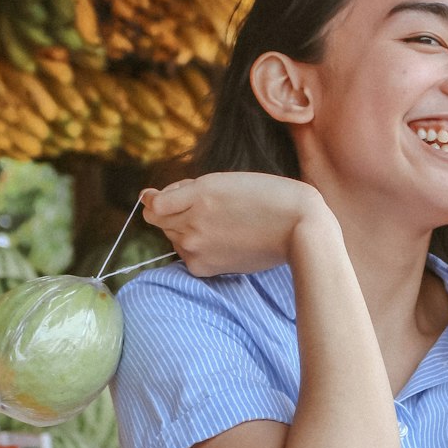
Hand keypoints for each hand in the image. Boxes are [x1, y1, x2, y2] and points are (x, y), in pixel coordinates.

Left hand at [140, 172, 334, 276]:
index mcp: (199, 192)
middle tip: (214, 210)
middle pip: (160, 221)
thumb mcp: (224, 181)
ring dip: (187, 230)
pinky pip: (186, 256)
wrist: (300, 228)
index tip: (176, 198)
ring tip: (223, 225)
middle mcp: (191, 220)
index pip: (153, 203)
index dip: (162, 199)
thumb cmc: (267, 197)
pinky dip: (197, 249)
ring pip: (173, 238)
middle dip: (177, 213)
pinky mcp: (204, 266)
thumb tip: (147, 200)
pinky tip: (223, 242)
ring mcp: (195, 246)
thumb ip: (183, 191)